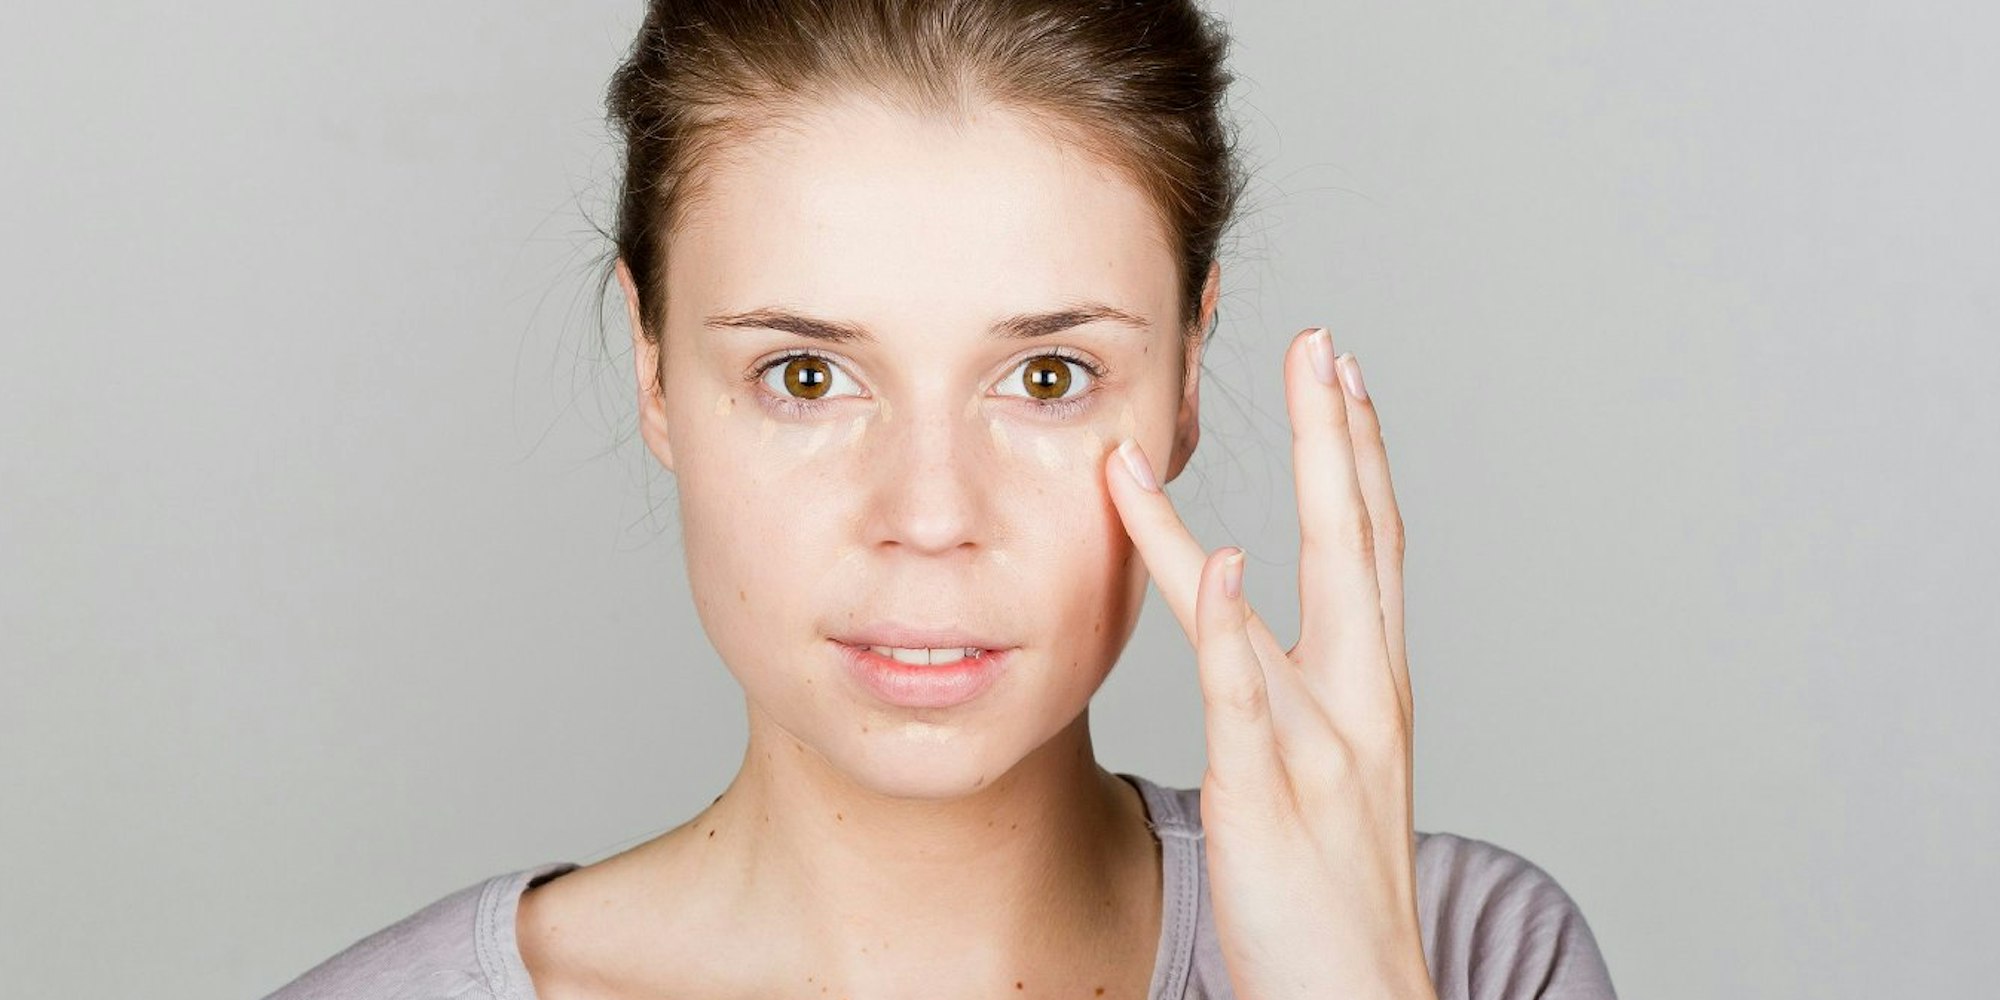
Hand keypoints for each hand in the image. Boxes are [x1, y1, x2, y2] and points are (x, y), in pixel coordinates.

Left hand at [1105, 327, 1432, 999]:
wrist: (1355, 996)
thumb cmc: (1321, 892)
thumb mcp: (1315, 771)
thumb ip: (1281, 687)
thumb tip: (1245, 614)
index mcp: (1369, 690)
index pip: (1369, 549)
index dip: (1356, 457)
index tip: (1338, 377)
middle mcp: (1363, 699)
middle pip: (1364, 540)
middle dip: (1345, 435)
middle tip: (1323, 342)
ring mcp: (1323, 741)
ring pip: (1315, 588)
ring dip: (1310, 480)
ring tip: (1294, 389)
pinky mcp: (1269, 792)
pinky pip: (1249, 696)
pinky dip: (1235, 624)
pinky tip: (1224, 560)